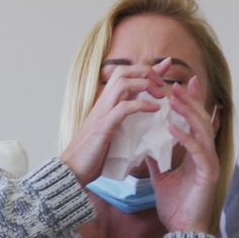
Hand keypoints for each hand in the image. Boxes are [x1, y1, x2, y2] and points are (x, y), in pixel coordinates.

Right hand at [59, 58, 172, 184]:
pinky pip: (123, 108)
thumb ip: (123, 124)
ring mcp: (102, 114)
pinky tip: (155, 109)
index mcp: (105, 104)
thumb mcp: (111, 134)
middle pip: (123, 72)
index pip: (125, 76)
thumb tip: (141, 123)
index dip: (147, 68)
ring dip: (145, 84)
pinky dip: (141, 104)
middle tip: (163, 85)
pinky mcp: (103, 127)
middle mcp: (103, 103)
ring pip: (123, 83)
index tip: (166, 66)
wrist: (71, 171)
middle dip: (146, 71)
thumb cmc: (91, 156)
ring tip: (161, 95)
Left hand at [145, 75, 219, 232]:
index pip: (192, 121)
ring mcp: (209, 162)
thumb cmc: (176, 206)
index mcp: (196, 152)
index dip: (186, 102)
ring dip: (188, 111)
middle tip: (173, 82)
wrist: (183, 231)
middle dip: (187, 99)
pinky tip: (172, 127)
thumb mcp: (161, 178)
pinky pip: (198, 150)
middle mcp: (206, 153)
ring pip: (202, 129)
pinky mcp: (208, 173)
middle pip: (200, 119)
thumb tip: (146, 147)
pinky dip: (186, 137)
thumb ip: (157, 160)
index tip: (175, 84)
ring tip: (173, 96)